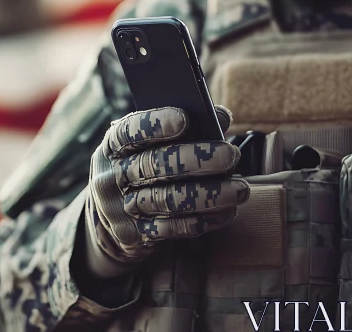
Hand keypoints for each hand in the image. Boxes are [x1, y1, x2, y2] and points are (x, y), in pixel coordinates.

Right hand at [83, 105, 248, 276]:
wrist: (112, 215)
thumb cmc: (142, 166)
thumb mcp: (148, 144)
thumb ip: (182, 126)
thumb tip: (220, 117)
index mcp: (114, 146)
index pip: (129, 131)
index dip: (155, 124)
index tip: (185, 118)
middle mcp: (113, 176)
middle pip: (154, 166)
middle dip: (196, 159)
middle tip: (231, 155)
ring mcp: (123, 208)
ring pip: (168, 200)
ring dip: (208, 195)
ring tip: (240, 189)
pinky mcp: (137, 235)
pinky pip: (173, 229)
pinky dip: (203, 220)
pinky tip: (226, 212)